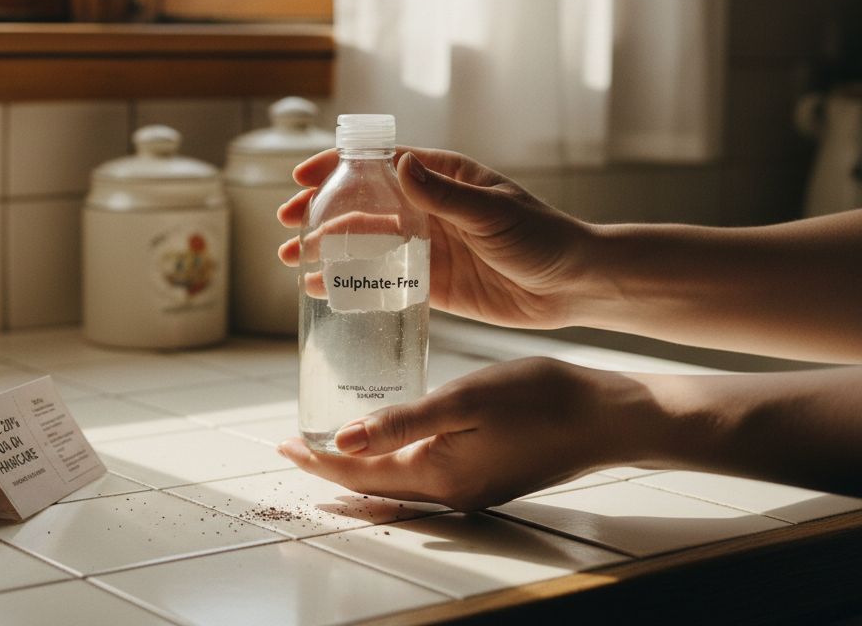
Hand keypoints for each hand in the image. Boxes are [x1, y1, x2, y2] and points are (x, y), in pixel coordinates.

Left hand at [277, 358, 658, 510]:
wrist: (609, 416)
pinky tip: (388, 438)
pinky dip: (392, 459)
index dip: (319, 461)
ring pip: (397, 481)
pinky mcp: (487, 475)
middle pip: (373, 485)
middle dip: (330, 465)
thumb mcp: (463, 400)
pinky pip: (423, 473)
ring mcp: (470, 487)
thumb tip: (343, 438)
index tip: (282, 444)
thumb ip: (401, 422)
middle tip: (292, 444)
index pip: (360, 474)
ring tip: (328, 442)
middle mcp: (450, 492)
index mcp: (438, 476)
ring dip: (359, 465)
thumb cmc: (541, 400)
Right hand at [278, 148, 596, 328]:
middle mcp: (429, 209)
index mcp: (443, 179)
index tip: (301, 179)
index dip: (337, 168)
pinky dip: (353, 286)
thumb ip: (444, 194)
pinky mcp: (433, 285)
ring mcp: (428, 248)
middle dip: (320, 213)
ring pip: (365, 245)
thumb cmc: (543, 238)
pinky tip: (326, 294)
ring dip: (328, 251)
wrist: (576, 288)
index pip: (379, 164)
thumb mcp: (493, 213)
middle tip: (285, 226)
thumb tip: (401, 163)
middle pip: (361, 205)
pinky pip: (384, 282)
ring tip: (292, 263)